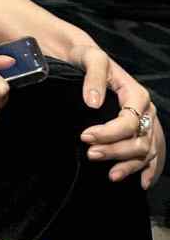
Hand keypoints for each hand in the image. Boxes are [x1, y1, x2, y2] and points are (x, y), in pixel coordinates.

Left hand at [73, 43, 165, 187]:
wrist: (86, 58)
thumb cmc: (88, 57)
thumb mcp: (90, 58)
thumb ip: (94, 77)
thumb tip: (93, 103)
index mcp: (136, 94)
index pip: (129, 123)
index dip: (109, 134)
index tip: (85, 136)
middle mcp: (146, 110)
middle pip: (140, 141)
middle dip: (116, 151)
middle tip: (90, 154)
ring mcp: (146, 122)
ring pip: (147, 151)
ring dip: (130, 165)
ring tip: (110, 174)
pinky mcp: (142, 130)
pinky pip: (154, 154)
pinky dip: (149, 169)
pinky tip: (142, 182)